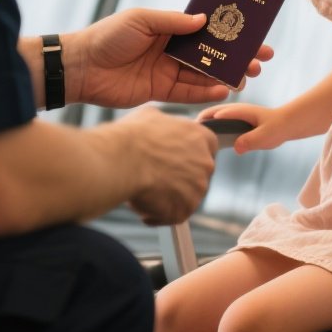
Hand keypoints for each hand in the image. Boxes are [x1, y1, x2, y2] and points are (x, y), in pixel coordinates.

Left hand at [65, 9, 271, 108]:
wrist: (81, 67)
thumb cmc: (107, 36)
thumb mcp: (142, 20)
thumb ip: (174, 22)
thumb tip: (204, 20)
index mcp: (168, 29)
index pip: (206, 30)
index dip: (229, 32)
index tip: (253, 33)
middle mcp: (171, 50)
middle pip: (211, 54)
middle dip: (236, 57)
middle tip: (259, 61)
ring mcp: (167, 72)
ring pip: (204, 75)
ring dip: (226, 76)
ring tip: (247, 77)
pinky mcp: (160, 92)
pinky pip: (188, 94)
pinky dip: (206, 94)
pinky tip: (224, 91)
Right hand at [121, 106, 218, 224]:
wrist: (123, 160)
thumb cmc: (134, 136)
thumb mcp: (152, 116)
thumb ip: (166, 124)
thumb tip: (160, 125)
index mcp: (202, 138)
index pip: (208, 148)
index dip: (190, 155)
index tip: (176, 159)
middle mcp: (206, 164)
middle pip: (197, 174)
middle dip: (179, 177)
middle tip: (157, 176)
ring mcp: (197, 190)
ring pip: (185, 196)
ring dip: (169, 196)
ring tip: (145, 190)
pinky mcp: (184, 210)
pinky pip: (173, 215)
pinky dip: (159, 214)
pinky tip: (143, 205)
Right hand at [197, 103, 286, 153]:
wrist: (287, 124)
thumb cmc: (277, 128)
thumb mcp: (266, 136)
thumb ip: (251, 141)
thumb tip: (237, 147)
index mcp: (240, 111)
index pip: (218, 113)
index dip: (204, 120)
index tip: (192, 130)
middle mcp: (235, 111)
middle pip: (212, 113)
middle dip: (200, 121)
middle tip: (186, 134)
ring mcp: (235, 116)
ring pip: (215, 118)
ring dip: (205, 124)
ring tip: (192, 138)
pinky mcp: (237, 123)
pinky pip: (221, 124)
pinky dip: (212, 129)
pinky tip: (208, 141)